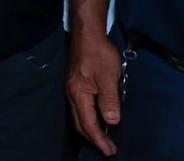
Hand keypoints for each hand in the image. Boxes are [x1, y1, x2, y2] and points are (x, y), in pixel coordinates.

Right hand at [67, 30, 121, 155]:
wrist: (87, 34)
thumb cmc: (99, 54)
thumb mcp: (109, 76)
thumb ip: (110, 99)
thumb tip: (112, 122)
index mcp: (79, 94)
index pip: (88, 123)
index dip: (99, 139)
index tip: (110, 151)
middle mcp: (72, 94)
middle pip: (80, 123)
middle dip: (93, 139)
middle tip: (108, 150)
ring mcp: (72, 89)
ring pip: (79, 116)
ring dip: (90, 129)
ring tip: (103, 139)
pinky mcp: (75, 84)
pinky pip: (80, 108)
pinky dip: (89, 119)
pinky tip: (98, 119)